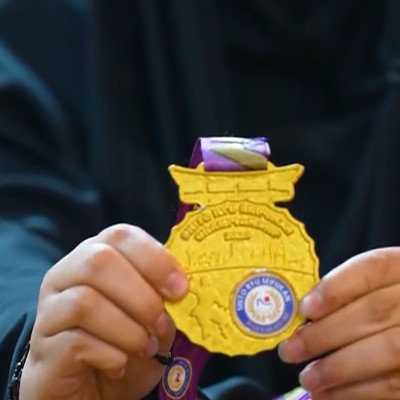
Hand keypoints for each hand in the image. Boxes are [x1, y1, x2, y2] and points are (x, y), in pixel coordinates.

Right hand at [20, 224, 188, 399]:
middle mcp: (66, 274)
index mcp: (96, 256)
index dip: (154, 257)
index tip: (180, 288)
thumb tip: (179, 287)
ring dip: (128, 329)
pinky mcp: (44, 345)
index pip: (120, 235)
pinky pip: (76, 341)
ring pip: (85, 302)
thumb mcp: (150, 317)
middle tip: (162, 323)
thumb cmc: (123, 343)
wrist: (91, 387)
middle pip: (99, 261)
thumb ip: (161, 297)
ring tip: (145, 347)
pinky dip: (111, 355)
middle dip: (141, 295)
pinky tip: (121, 365)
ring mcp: (50, 308)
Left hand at [278, 247, 399, 399]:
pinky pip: (395, 385)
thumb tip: (304, 313)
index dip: (336, 289)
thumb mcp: (374, 284)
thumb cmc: (385, 300)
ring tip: (307, 378)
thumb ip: (347, 291)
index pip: (371, 268)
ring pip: (388, 350)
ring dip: (339, 368)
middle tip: (290, 350)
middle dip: (326, 333)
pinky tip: (329, 394)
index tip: (304, 308)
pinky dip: (358, 392)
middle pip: (374, 311)